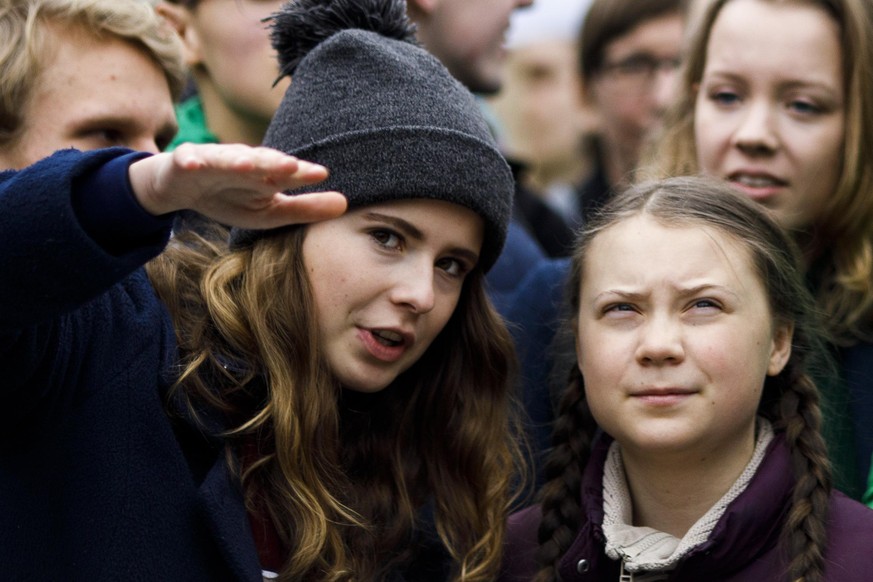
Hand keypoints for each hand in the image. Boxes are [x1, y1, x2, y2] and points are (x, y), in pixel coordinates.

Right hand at [127, 143, 346, 228]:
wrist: (182, 186)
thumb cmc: (232, 197)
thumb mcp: (270, 211)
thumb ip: (305, 208)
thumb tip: (346, 204)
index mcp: (264, 175)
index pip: (286, 173)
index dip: (301, 173)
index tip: (321, 174)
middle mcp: (242, 163)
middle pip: (260, 161)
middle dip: (275, 162)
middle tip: (291, 166)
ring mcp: (214, 160)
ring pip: (226, 158)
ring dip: (236, 159)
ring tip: (247, 164)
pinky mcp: (185, 161)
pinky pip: (188, 160)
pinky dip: (191, 161)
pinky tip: (194, 164)